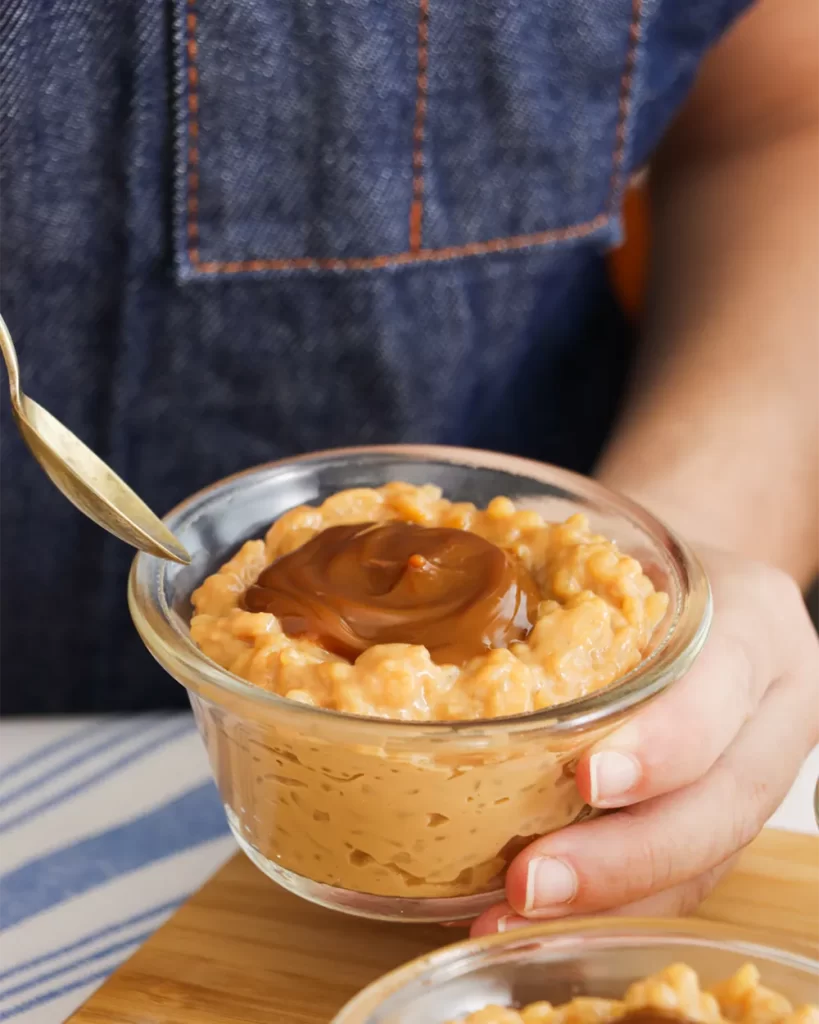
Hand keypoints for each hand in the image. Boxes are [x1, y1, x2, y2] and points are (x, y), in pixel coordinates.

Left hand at [470, 548, 818, 935]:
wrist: (700, 580)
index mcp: (751, 622)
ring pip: (707, 856)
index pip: (717, 692)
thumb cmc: (633, 558)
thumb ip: (548, 567)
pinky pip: (686, 873)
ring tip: (510, 916)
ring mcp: (759, 767)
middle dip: (625, 858)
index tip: (585, 782)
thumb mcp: (607, 540)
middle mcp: (772, 704)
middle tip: (529, 884)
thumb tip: (420, 591)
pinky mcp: (727, 810)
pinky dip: (614, 902)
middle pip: (723, 803)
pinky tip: (543, 915)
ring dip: (609, 899)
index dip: (663, 746)